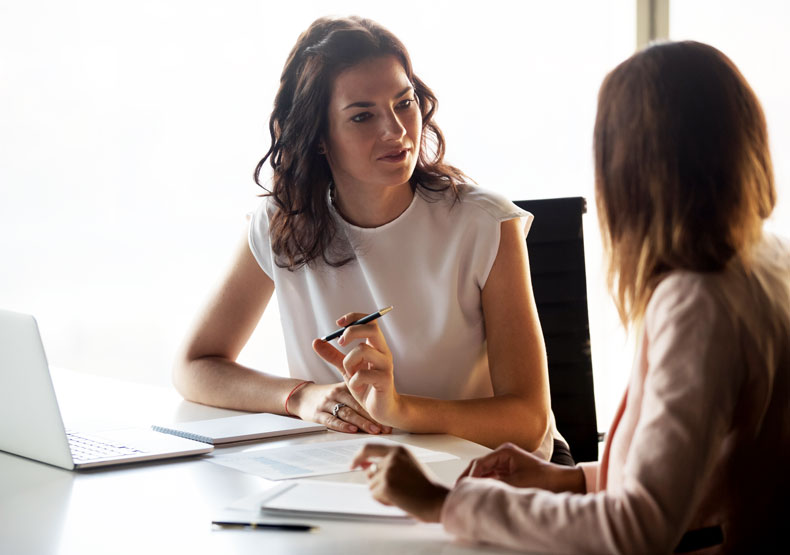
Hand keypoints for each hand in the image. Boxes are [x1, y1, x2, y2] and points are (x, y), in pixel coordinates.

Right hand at [288, 381, 390, 434]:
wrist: (301, 396)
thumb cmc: (326, 395)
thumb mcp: (341, 388)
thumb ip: (359, 394)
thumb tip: (382, 405)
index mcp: (345, 387)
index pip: (363, 397)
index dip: (376, 409)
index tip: (388, 419)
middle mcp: (337, 394)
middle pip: (358, 406)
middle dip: (373, 417)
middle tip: (385, 427)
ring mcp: (327, 404)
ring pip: (347, 413)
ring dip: (362, 423)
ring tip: (374, 430)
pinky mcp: (317, 414)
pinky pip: (331, 420)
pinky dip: (342, 425)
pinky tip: (352, 430)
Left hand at [312, 312, 400, 425]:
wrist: (382, 410)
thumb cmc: (366, 386)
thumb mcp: (347, 368)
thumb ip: (333, 355)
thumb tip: (316, 341)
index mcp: (376, 346)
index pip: (370, 321)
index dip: (354, 317)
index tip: (338, 323)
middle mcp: (383, 352)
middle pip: (372, 329)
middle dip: (352, 332)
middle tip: (340, 343)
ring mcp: (385, 365)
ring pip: (363, 350)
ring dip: (349, 362)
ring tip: (350, 375)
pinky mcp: (385, 380)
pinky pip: (363, 374)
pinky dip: (354, 381)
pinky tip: (357, 388)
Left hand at [351, 443, 448, 522]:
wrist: (436, 499)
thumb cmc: (424, 485)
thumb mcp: (407, 466)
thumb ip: (386, 462)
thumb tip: (363, 465)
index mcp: (399, 450)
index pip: (369, 447)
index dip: (358, 456)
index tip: (353, 464)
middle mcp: (392, 457)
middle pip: (369, 471)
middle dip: (376, 482)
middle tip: (394, 489)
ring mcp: (388, 471)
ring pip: (371, 485)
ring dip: (382, 492)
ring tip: (401, 494)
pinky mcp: (385, 485)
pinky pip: (375, 495)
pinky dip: (384, 500)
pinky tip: (399, 499)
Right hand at [457, 442, 584, 492]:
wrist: (562, 483)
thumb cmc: (544, 479)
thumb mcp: (515, 483)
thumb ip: (494, 484)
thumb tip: (476, 488)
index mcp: (504, 451)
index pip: (479, 463)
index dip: (469, 476)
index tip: (461, 487)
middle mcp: (504, 454)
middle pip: (480, 466)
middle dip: (470, 478)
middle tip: (460, 490)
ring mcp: (507, 463)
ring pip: (486, 472)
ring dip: (478, 482)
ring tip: (468, 492)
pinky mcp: (511, 472)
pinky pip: (493, 477)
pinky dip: (487, 484)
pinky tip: (482, 493)